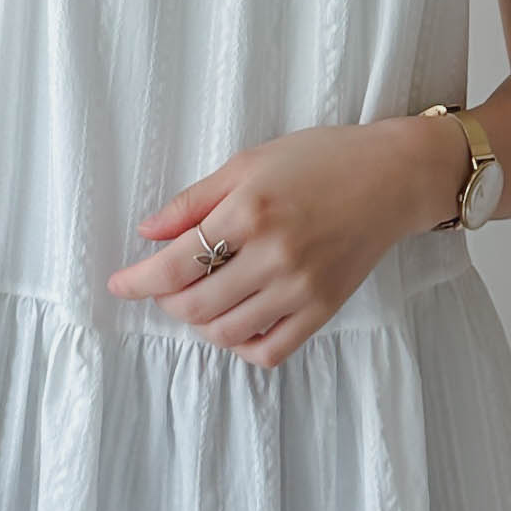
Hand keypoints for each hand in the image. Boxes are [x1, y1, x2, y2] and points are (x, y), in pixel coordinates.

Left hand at [107, 116, 463, 366]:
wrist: (391, 177)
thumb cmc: (319, 160)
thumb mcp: (248, 162)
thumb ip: (194, 200)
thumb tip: (147, 233)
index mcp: (250, 211)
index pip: (175, 264)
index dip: (137, 281)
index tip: (118, 285)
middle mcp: (273, 255)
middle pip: (193, 305)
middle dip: (166, 301)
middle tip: (165, 285)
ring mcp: (301, 288)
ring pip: (225, 332)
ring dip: (199, 322)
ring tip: (201, 297)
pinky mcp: (323, 310)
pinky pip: (269, 350)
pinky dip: (240, 345)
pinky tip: (235, 323)